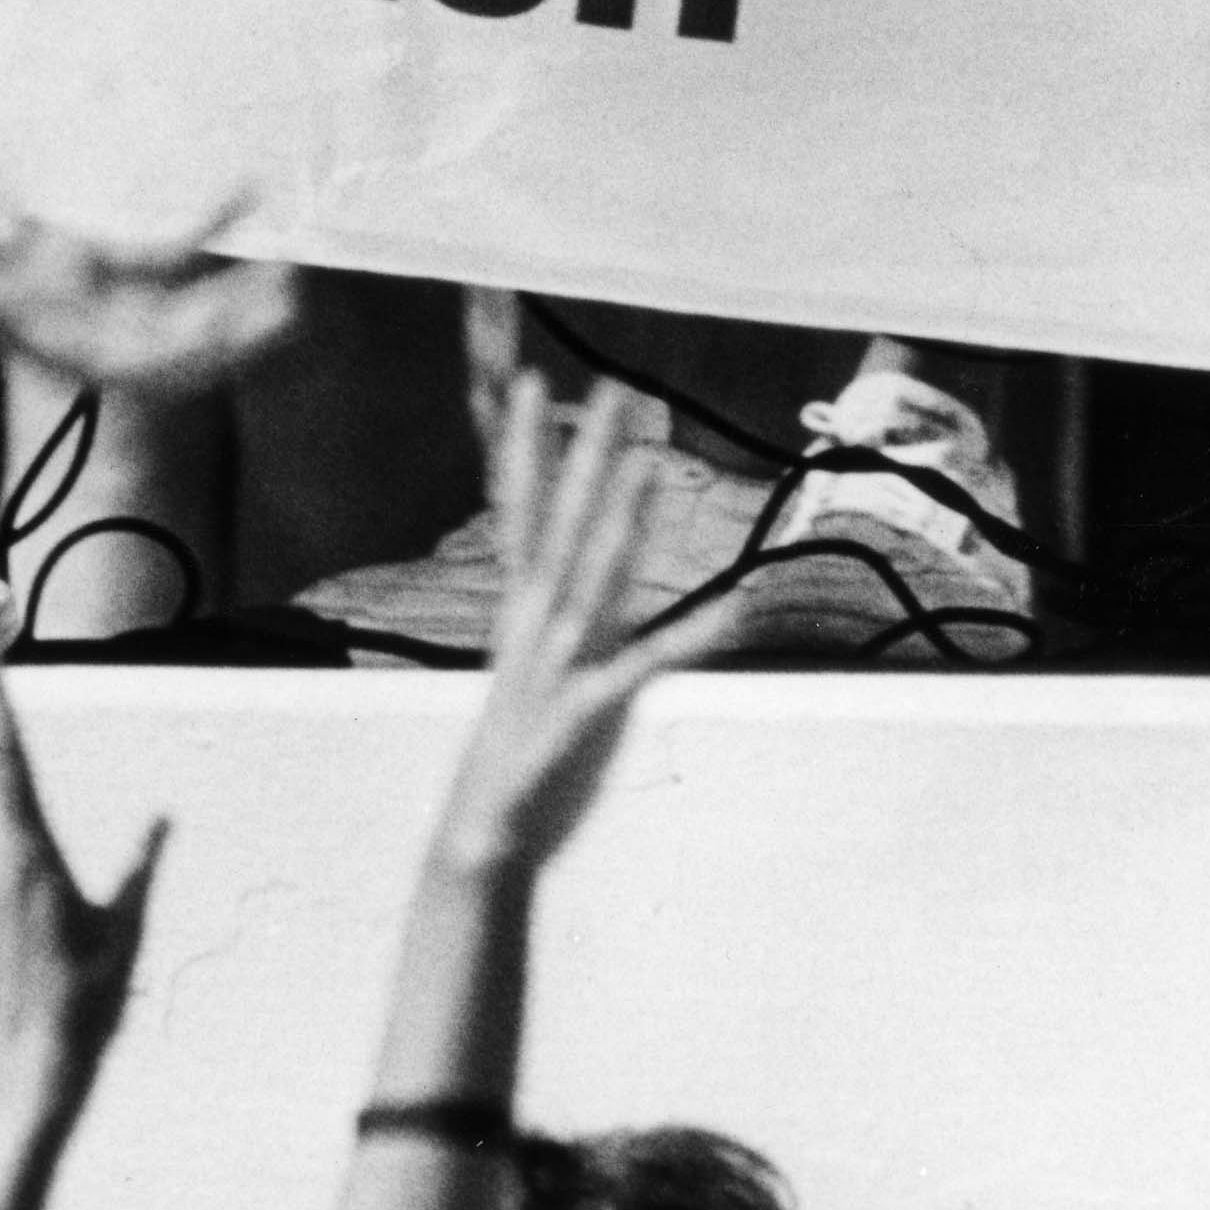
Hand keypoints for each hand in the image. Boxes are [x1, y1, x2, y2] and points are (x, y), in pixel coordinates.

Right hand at [0, 154, 295, 408]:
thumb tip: (0, 234)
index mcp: (10, 312)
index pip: (119, 348)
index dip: (189, 339)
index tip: (247, 308)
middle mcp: (37, 315)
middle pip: (151, 346)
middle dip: (224, 330)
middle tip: (296, 293)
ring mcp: (42, 297)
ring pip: (148, 319)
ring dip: (215, 304)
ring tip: (283, 272)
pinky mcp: (37, 266)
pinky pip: (124, 273)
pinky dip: (179, 253)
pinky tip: (218, 216)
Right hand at [430, 375, 709, 888]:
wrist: (479, 827)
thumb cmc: (514, 743)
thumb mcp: (534, 663)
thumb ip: (568, 613)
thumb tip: (603, 571)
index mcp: (515, 605)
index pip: (518, 507)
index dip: (525, 444)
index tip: (534, 382)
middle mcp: (531, 620)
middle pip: (560, 518)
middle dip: (583, 451)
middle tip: (609, 388)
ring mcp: (558, 661)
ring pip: (592, 570)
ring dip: (621, 514)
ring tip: (647, 459)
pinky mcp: (588, 707)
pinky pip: (644, 661)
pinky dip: (690, 634)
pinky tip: (731, 607)